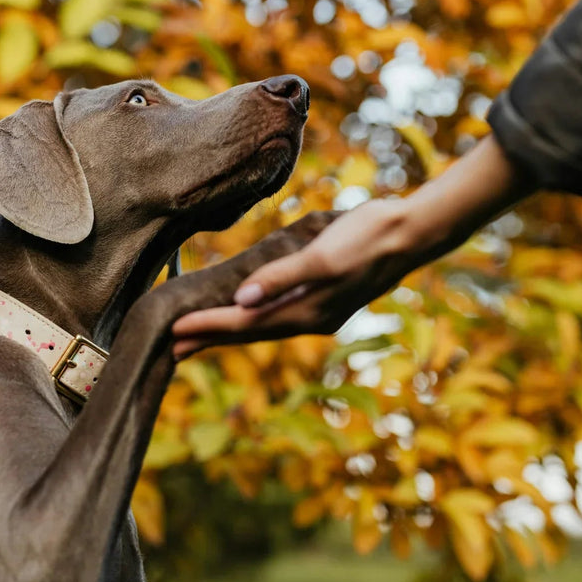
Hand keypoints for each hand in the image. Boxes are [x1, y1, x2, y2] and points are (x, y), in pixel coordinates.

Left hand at [171, 198, 431, 357]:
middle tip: (168, 348)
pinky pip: (275, 314)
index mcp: (308, 312)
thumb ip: (283, 277)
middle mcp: (310, 318)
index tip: (172, 330)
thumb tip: (241, 300)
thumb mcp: (323, 255)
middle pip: (249, 333)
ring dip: (226, 332)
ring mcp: (318, 310)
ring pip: (261, 326)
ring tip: (194, 337)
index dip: (208, 327)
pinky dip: (251, 318)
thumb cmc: (368, 238)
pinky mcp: (323, 297)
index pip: (245, 324)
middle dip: (209, 339)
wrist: (412, 232)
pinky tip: (240, 314)